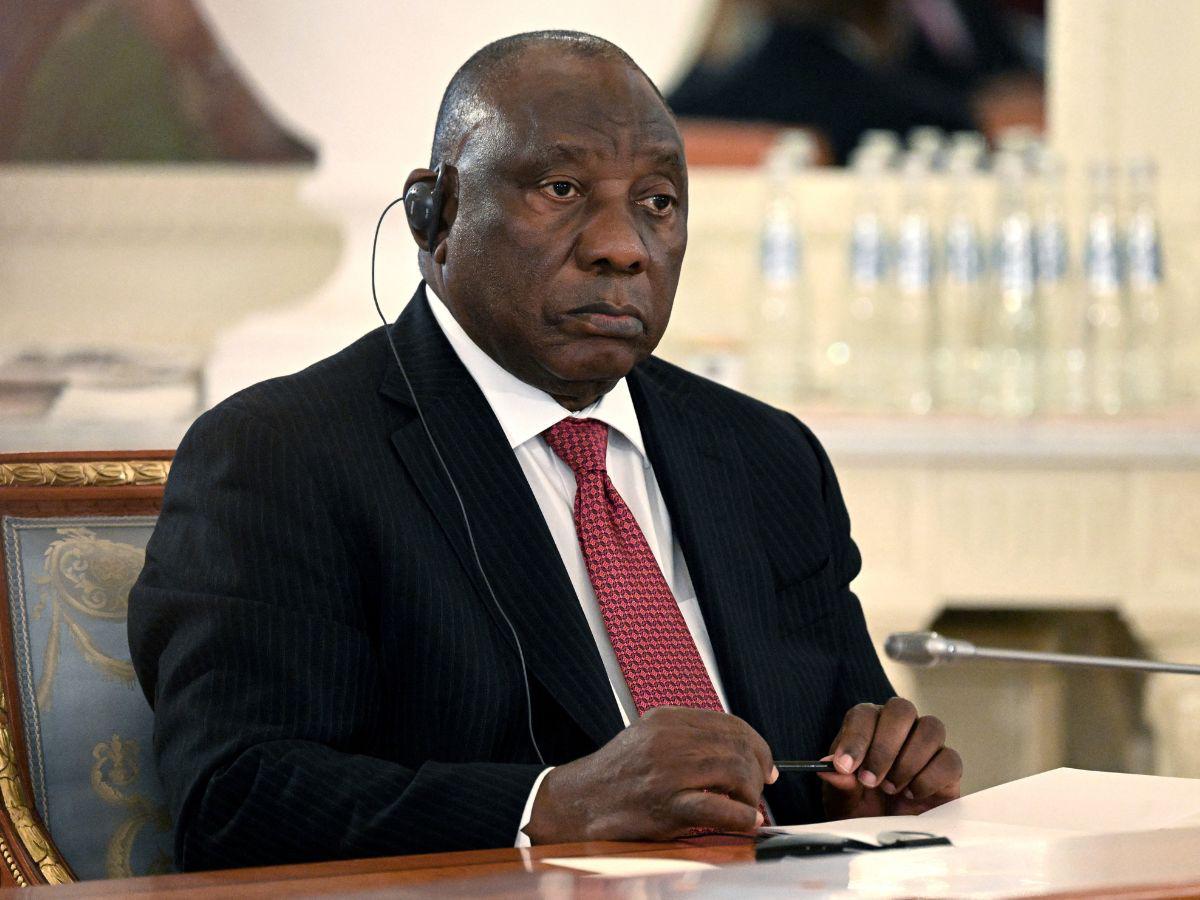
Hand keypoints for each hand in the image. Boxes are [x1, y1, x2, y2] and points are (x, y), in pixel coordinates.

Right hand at [523, 706, 777, 842]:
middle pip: (738, 746)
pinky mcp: (666, 805)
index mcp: (667, 720)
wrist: (577, 804)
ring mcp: (668, 771)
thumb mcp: (649, 740)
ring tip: (748, 808)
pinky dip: (742, 817)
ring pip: (735, 772)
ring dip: (751, 794)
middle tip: (761, 790)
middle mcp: (669, 739)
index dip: (756, 745)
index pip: (730, 723)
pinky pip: (721, 808)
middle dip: (759, 770)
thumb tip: (735, 751)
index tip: (765, 764)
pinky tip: (746, 823)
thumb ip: (686, 738)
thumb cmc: (617, 777)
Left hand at [818, 698, 961, 819]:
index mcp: (869, 726)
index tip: (845, 766)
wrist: (889, 838)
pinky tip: (912, 794)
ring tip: (891, 789)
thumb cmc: (862, 811)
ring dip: (908, 761)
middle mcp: (900, 728)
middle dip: (885, 746)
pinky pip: (950, 759)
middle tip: (871, 780)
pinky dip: (929, 778)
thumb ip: (838, 783)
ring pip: (931, 728)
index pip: (865, 714)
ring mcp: (927, 745)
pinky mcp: (948, 768)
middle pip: (902, 709)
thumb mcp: (843, 802)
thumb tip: (830, 766)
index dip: (856, 737)